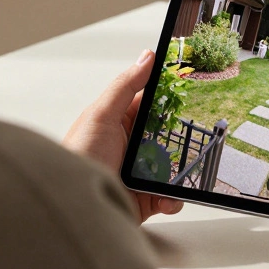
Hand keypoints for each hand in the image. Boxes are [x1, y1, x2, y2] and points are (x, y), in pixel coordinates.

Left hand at [63, 49, 183, 223]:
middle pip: (167, 133)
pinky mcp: (145, 198)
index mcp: (118, 123)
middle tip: (192, 134)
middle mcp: (130, 146)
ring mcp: (139, 173)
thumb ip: (125, 86)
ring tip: (175, 172)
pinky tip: (165, 197)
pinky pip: (171, 196)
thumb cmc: (78, 161)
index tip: (190, 82)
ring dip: (179, 170)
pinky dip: (173, 198)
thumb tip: (146, 57)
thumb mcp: (100, 116)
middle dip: (180, 135)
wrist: (75, 210)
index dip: (169, 92)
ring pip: (173, 165)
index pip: (149, 101)